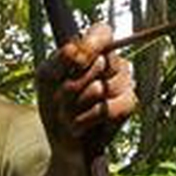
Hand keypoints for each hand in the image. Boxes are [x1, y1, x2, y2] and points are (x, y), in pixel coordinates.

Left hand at [36, 23, 135, 157]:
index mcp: (92, 51)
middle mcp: (112, 63)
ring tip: (69, 114)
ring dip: (76, 106)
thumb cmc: (54, 106)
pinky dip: (87, 120)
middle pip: (99, 61)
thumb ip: (58, 60)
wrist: (63, 143)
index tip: (76, 62)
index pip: (102, 32)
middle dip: (73, 84)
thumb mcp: (46, 79)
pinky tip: (80, 126)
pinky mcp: (129, 104)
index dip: (91, 44)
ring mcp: (124, 83)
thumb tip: (74, 47)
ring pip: (101, 87)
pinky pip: (109, 108)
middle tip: (62, 97)